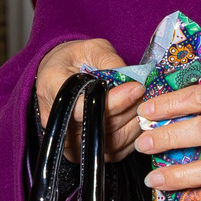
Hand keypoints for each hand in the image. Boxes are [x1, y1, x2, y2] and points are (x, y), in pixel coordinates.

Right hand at [33, 38, 146, 160]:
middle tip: (147, 94)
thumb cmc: (75, 58)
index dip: (115, 101)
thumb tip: (132, 79)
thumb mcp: (93, 48)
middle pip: (99, 126)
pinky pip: (114, 152)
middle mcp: (56, 119)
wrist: (61, 74)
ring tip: (144, 104)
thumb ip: (110, 61)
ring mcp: (68, 140)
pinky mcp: (84, 152)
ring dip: (133, 123)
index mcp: (53, 87)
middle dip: (129, 109)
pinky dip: (131, 136)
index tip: (137, 87)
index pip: (84, 107)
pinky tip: (137, 118)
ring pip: (109, 142)